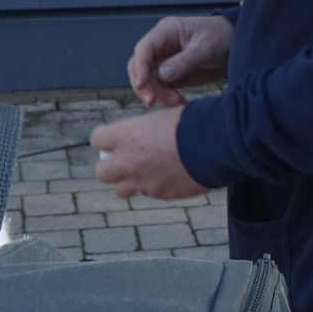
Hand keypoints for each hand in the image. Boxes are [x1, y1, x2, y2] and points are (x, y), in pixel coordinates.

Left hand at [91, 107, 205, 201]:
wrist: (215, 144)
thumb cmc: (191, 122)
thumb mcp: (162, 117)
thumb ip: (146, 130)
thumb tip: (146, 133)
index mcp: (127, 135)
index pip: (98, 140)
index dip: (105, 140)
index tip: (113, 140)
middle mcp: (129, 161)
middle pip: (102, 172)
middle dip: (110, 167)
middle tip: (124, 161)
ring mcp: (143, 181)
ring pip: (120, 190)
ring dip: (129, 182)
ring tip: (145, 172)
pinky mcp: (159, 194)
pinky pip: (148, 193)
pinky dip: (153, 187)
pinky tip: (168, 176)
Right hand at [125, 14, 233, 109]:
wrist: (234, 44)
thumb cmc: (219, 37)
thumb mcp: (204, 47)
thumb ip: (184, 61)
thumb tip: (162, 75)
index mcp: (166, 31)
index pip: (144, 48)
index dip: (140, 66)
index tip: (141, 85)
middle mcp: (161, 46)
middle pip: (140, 66)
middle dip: (144, 84)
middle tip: (153, 101)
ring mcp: (165, 61)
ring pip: (149, 80)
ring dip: (157, 93)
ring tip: (174, 101)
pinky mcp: (172, 75)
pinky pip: (161, 87)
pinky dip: (165, 97)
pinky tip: (176, 102)